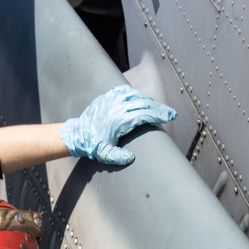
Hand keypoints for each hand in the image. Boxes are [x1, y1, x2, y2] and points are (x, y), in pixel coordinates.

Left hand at [60, 84, 176, 165]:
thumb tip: (131, 157)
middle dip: (160, 108)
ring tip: (159, 108)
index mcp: (119, 121)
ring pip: (136, 95)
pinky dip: (136, 93)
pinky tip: (143, 98)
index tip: (171, 117)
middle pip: (144, 104)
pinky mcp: (107, 97)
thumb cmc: (92, 145)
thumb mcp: (104, 155)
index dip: (159, 115)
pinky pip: (124, 90)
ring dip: (149, 100)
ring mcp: (111, 100)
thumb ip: (117, 157)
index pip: (145, 115)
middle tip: (171, 113)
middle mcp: (117, 107)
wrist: (77, 134)